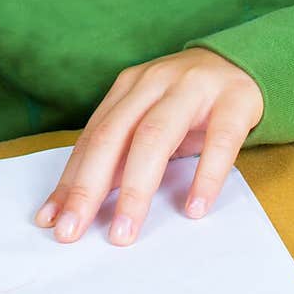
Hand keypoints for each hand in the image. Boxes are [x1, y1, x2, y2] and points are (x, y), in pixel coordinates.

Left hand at [34, 48, 263, 245]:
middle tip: (73, 231)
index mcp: (129, 87)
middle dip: (89, 186)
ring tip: (125, 231)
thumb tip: (81, 202)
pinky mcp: (234, 101)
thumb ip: (121, 155)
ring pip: (157, 137)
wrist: (243, 62)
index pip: (92, 137)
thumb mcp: (150, 119)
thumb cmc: (187, 102)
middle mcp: (155, 82)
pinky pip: (219, 141)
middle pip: (115, 136)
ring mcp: (194, 89)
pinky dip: (205, 175)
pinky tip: (194, 208)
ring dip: (137, 188)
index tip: (51, 219)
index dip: (69, 179)